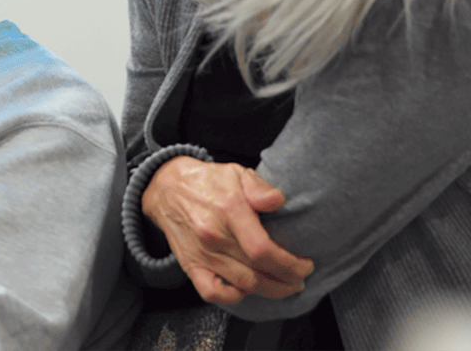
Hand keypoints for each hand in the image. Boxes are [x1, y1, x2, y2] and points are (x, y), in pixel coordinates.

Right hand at [142, 156, 313, 304]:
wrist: (166, 189)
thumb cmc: (207, 182)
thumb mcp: (236, 173)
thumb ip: (259, 187)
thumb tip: (278, 201)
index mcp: (228, 210)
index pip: (262, 250)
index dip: (289, 264)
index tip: (304, 264)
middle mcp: (213, 236)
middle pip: (257, 272)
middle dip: (287, 281)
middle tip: (300, 278)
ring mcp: (201, 254)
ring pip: (242, 286)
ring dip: (270, 291)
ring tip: (285, 286)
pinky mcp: (191, 265)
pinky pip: (212, 292)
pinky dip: (233, 297)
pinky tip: (247, 291)